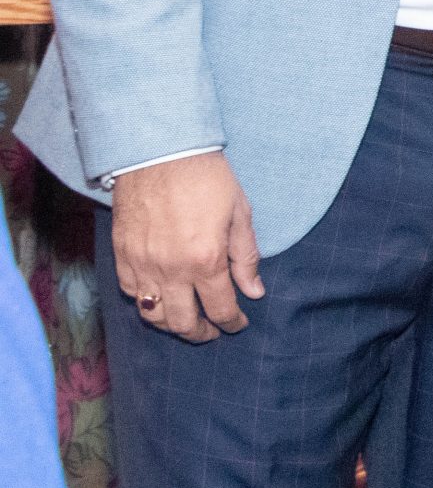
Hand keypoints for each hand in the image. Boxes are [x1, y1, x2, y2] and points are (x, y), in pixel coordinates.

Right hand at [111, 152, 262, 341]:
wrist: (161, 153)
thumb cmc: (207, 179)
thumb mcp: (239, 214)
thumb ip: (246, 258)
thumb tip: (255, 292)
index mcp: (206, 260)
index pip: (220, 308)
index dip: (232, 322)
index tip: (238, 324)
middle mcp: (171, 270)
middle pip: (182, 322)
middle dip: (201, 333)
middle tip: (212, 331)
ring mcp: (142, 265)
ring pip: (153, 315)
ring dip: (171, 325)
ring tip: (186, 322)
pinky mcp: (122, 256)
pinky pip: (130, 293)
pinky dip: (146, 303)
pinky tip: (160, 298)